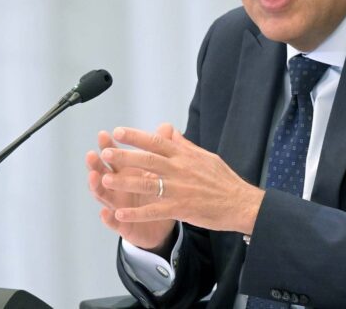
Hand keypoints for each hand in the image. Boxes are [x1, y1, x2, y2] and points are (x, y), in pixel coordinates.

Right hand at [86, 124, 176, 253]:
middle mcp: (118, 188)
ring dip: (97, 187)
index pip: (115, 156)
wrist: (163, 224)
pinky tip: (105, 213)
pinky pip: (115, 222)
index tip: (103, 134)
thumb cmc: (157, 192)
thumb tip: (166, 126)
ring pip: (105, 196)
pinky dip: (109, 218)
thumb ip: (160, 148)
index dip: (108, 146)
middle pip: (104, 174)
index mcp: (126, 172)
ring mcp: (119, 206)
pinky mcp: (124, 225)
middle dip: (96, 165)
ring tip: (94, 178)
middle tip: (91, 155)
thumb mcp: (160, 169)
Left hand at [99, 125, 264, 235]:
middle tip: (105, 153)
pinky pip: (154, 210)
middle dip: (124, 156)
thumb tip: (171, 132)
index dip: (136, 136)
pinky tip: (120, 213)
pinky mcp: (181, 208)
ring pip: (147, 183)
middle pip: (147, 160)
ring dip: (124, 181)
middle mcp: (180, 169)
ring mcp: (180, 189)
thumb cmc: (224, 180)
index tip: (118, 132)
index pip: (156, 142)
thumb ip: (185, 145)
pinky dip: (136, 212)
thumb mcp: (206, 157)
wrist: (241, 203)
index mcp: (185, 155)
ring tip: (105, 180)